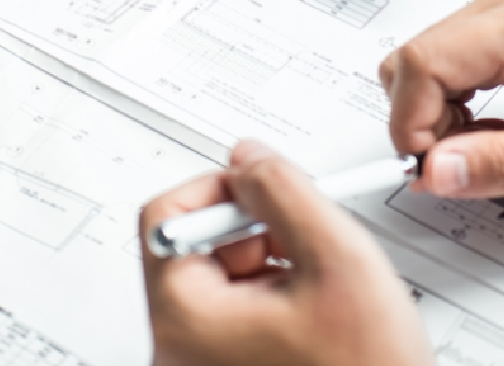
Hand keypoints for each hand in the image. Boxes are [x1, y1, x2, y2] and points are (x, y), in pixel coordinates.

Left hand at [141, 141, 431, 365]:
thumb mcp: (337, 259)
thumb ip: (285, 191)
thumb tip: (249, 157)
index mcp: (185, 321)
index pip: (165, 216)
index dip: (222, 188)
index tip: (265, 186)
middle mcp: (177, 353)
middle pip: (193, 248)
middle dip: (254, 230)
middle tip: (307, 241)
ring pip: (220, 282)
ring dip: (271, 265)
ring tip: (322, 288)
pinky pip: (235, 319)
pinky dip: (276, 301)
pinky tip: (319, 317)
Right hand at [379, 0, 503, 202]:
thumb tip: (435, 170)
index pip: (420, 62)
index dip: (410, 124)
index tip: (433, 171)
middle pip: (412, 59)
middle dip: (424, 123)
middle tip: (470, 164)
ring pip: (424, 61)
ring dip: (441, 115)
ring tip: (499, 145)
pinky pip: (448, 61)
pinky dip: (457, 103)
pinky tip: (500, 127)